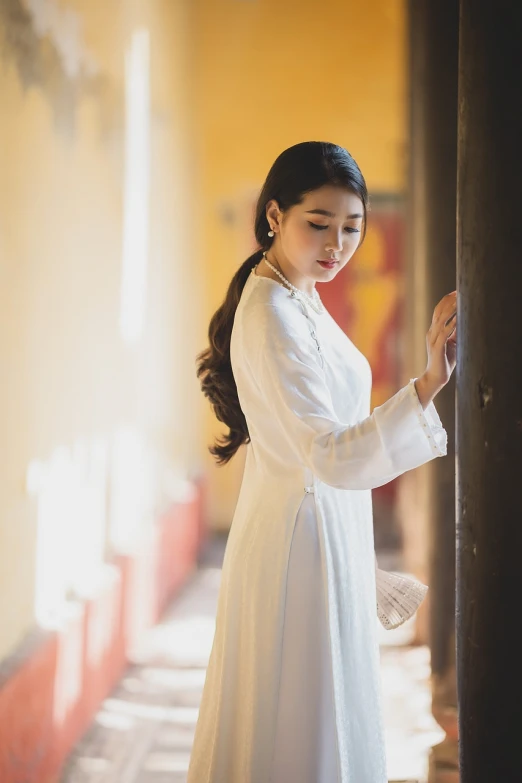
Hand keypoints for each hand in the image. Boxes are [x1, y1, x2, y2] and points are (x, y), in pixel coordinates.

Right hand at [415, 291, 456, 407]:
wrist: (436, 377)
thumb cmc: (445, 361)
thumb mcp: (452, 343)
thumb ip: (455, 332)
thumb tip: (463, 321)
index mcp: (434, 331)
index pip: (438, 311)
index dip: (446, 301)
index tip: (456, 292)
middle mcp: (432, 333)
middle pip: (438, 312)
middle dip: (448, 301)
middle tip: (458, 292)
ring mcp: (433, 340)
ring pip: (440, 320)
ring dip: (450, 310)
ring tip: (459, 301)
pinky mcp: (437, 348)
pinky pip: (443, 334)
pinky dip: (450, 326)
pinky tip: (457, 320)